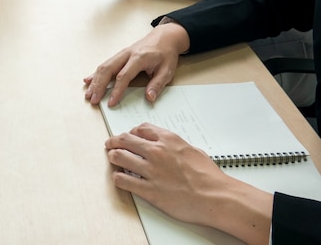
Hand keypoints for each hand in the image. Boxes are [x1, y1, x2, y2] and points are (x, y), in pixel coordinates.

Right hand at [84, 22, 188, 105]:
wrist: (164, 37)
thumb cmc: (166, 54)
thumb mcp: (167, 70)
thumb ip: (158, 84)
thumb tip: (149, 98)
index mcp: (139, 58)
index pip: (124, 76)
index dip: (116, 90)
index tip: (111, 102)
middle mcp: (127, 54)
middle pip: (108, 69)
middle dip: (98, 85)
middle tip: (93, 99)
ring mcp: (121, 54)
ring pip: (104, 66)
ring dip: (95, 81)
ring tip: (88, 94)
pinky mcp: (119, 55)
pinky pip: (105, 64)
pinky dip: (95, 73)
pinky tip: (88, 80)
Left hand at [104, 123, 271, 243]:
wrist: (216, 197)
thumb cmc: (209, 177)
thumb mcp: (192, 150)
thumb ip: (174, 146)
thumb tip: (166, 146)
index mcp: (168, 140)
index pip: (140, 129)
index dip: (131, 132)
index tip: (128, 136)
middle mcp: (156, 152)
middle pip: (124, 140)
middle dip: (114, 141)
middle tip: (110, 144)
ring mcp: (150, 171)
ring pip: (119, 157)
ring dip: (113, 157)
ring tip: (112, 158)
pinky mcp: (148, 190)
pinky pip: (123, 180)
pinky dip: (118, 177)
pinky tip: (119, 177)